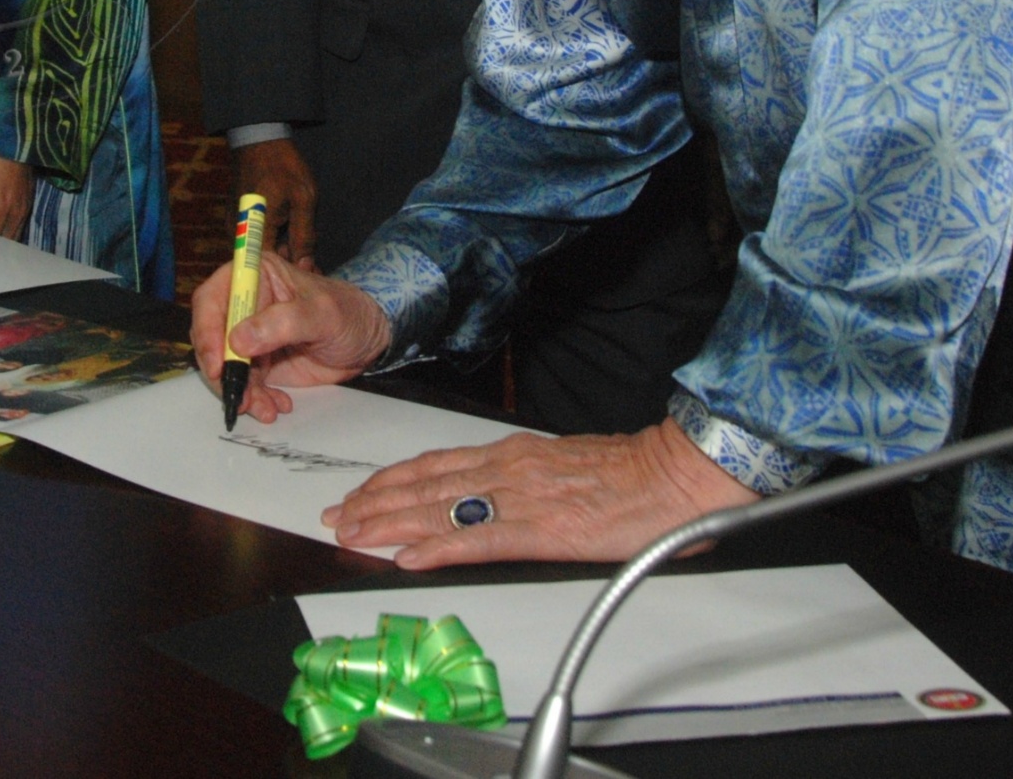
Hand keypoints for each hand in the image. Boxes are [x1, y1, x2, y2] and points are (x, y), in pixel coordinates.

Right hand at [189, 249, 392, 421]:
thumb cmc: (348, 313)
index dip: (206, 331)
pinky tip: (277, 406)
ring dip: (241, 392)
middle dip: (222, 372)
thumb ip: (282, 323)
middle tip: (239, 396)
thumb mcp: (322, 314)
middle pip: (211, 338)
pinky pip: (245, 385)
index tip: (217, 364)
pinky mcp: (259, 363)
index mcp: (254, 277)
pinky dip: (256, 400)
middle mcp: (245, 305)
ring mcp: (250, 337)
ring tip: (265, 408)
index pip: (211, 299)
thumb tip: (239, 341)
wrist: (368, 341)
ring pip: (226, 368)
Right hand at [234, 136, 319, 268]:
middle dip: (288, 263)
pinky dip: (270, 241)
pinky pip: (253, 239)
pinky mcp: (235, 219)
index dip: (293, 272)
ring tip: (302, 246)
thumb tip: (306, 266)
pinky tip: (287, 235)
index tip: (313, 273)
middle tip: (312, 261)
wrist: (258, 139)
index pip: (272, 266)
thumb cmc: (283, 167)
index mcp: (255, 229)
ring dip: (279, 252)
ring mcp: (234, 225)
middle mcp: (237, 232)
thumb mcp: (303, 199)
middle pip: (263, 261)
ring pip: (258, 250)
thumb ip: (304, 235)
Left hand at [326, 420, 757, 568]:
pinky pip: (476, 540)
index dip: (391, 481)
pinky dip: (435, 548)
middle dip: (375, 501)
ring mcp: (521, 498)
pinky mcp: (541, 530)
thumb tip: (493, 498)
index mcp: (514, 454)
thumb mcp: (565, 465)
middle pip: (425, 485)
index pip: (436, 466)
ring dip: (389, 524)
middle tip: (336, 517)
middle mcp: (508, 469)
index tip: (359, 493)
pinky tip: (406, 557)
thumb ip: (525, 479)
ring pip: (439, 510)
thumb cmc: (632, 474)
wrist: (675, 475)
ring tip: (353, 535)